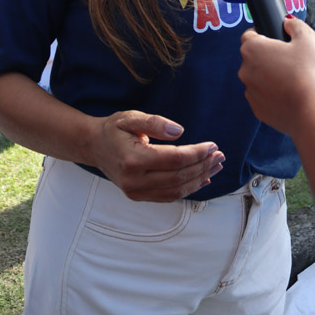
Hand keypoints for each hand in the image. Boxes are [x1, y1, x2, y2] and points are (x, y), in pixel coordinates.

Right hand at [90, 110, 224, 201]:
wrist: (94, 147)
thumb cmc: (114, 129)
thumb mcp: (131, 117)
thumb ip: (155, 123)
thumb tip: (179, 131)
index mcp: (132, 159)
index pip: (174, 160)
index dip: (197, 153)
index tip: (212, 145)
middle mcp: (134, 181)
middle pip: (178, 177)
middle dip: (203, 166)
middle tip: (220, 155)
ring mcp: (136, 192)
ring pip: (176, 190)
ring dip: (200, 179)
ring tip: (216, 166)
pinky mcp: (139, 196)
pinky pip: (169, 196)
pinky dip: (189, 188)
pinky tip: (202, 179)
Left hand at [239, 17, 314, 136]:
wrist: (313, 112)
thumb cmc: (309, 72)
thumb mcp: (307, 38)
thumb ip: (294, 24)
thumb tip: (287, 22)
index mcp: (252, 49)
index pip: (249, 35)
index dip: (263, 34)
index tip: (277, 40)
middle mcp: (244, 70)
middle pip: (253, 58)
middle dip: (268, 57)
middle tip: (290, 61)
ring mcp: (249, 91)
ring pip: (257, 78)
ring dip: (269, 76)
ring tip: (292, 80)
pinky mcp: (257, 109)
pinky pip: (262, 97)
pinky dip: (272, 95)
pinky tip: (289, 95)